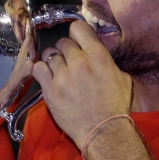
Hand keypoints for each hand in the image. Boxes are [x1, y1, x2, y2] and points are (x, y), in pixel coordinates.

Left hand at [32, 20, 131, 146]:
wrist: (103, 131)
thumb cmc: (115, 106)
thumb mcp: (122, 77)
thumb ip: (107, 62)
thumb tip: (97, 54)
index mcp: (98, 55)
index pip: (78, 28)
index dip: (76, 34)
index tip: (77, 42)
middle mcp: (79, 61)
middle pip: (62, 42)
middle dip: (66, 51)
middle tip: (69, 63)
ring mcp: (62, 75)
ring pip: (49, 55)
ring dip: (53, 61)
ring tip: (57, 71)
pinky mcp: (49, 89)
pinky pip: (37, 69)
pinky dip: (40, 70)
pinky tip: (47, 77)